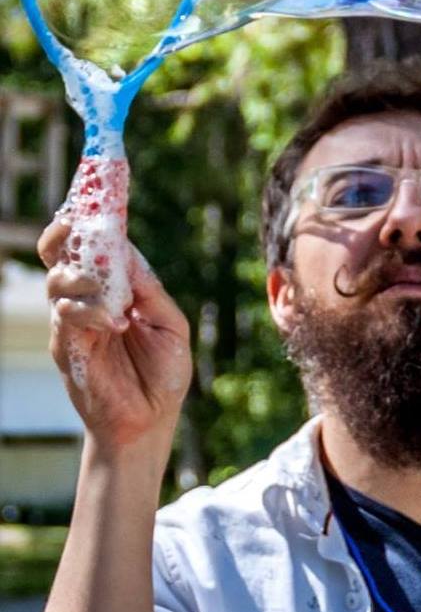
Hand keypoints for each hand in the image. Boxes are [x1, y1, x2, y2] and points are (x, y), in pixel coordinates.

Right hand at [38, 218, 192, 456]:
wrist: (150, 420)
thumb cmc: (164, 372)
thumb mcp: (170, 324)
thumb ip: (149, 290)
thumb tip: (126, 253)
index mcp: (117, 288)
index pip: (96, 245)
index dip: (91, 218)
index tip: (95, 191)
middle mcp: (90, 298)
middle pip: (62, 253)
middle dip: (65, 231)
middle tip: (77, 220)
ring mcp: (74, 321)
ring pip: (58, 279)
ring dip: (81, 275)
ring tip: (108, 291)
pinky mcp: (67, 345)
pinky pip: (65, 315)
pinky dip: (88, 310)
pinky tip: (113, 321)